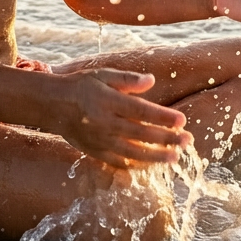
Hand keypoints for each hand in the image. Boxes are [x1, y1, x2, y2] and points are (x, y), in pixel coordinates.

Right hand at [57, 69, 191, 169]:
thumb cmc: (83, 86)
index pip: (141, 111)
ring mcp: (99, 140)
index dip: (163, 117)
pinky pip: (118, 162)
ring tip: (175, 158)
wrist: (53, 105)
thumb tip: (151, 80)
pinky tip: (151, 164)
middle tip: (188, 140)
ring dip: (156, 156)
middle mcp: (104, 123)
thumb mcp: (103, 75)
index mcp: (108, 101)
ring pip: (132, 152)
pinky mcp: (95, 152)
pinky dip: (136, 165)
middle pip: (141, 133)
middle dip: (167, 138)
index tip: (182, 120)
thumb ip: (128, 79)